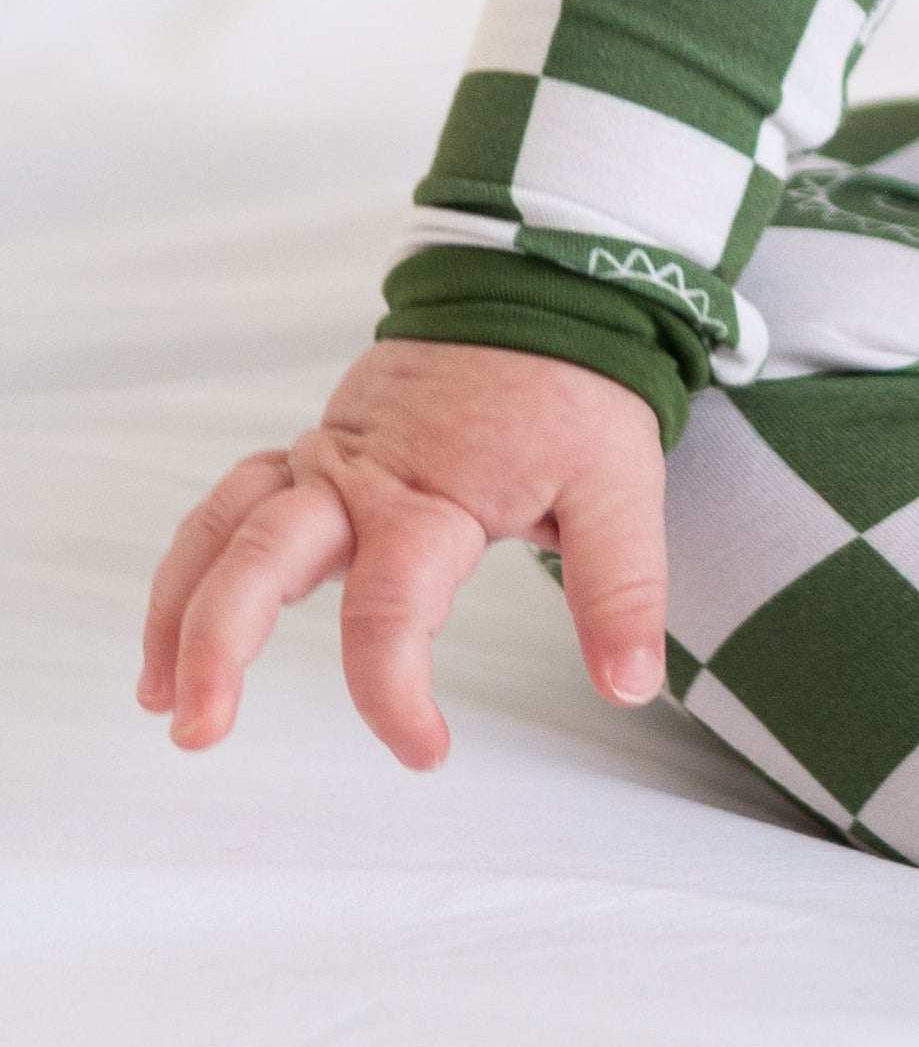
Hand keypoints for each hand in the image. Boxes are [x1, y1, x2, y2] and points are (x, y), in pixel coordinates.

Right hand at [138, 342, 668, 768]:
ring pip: (225, 526)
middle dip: (219, 643)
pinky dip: (194, 560)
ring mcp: (327, 462)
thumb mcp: (622, 482)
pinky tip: (178, 628)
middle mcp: (360, 479)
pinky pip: (232, 502)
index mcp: (433, 495)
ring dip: (181, 608)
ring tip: (161, 700)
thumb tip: (630, 685)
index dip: (396, 692)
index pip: (392, 608)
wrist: (543, 294)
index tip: (426, 753)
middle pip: (263, 555)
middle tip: (201, 729)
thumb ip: (621, 586)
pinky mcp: (314, 454)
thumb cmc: (578, 393)